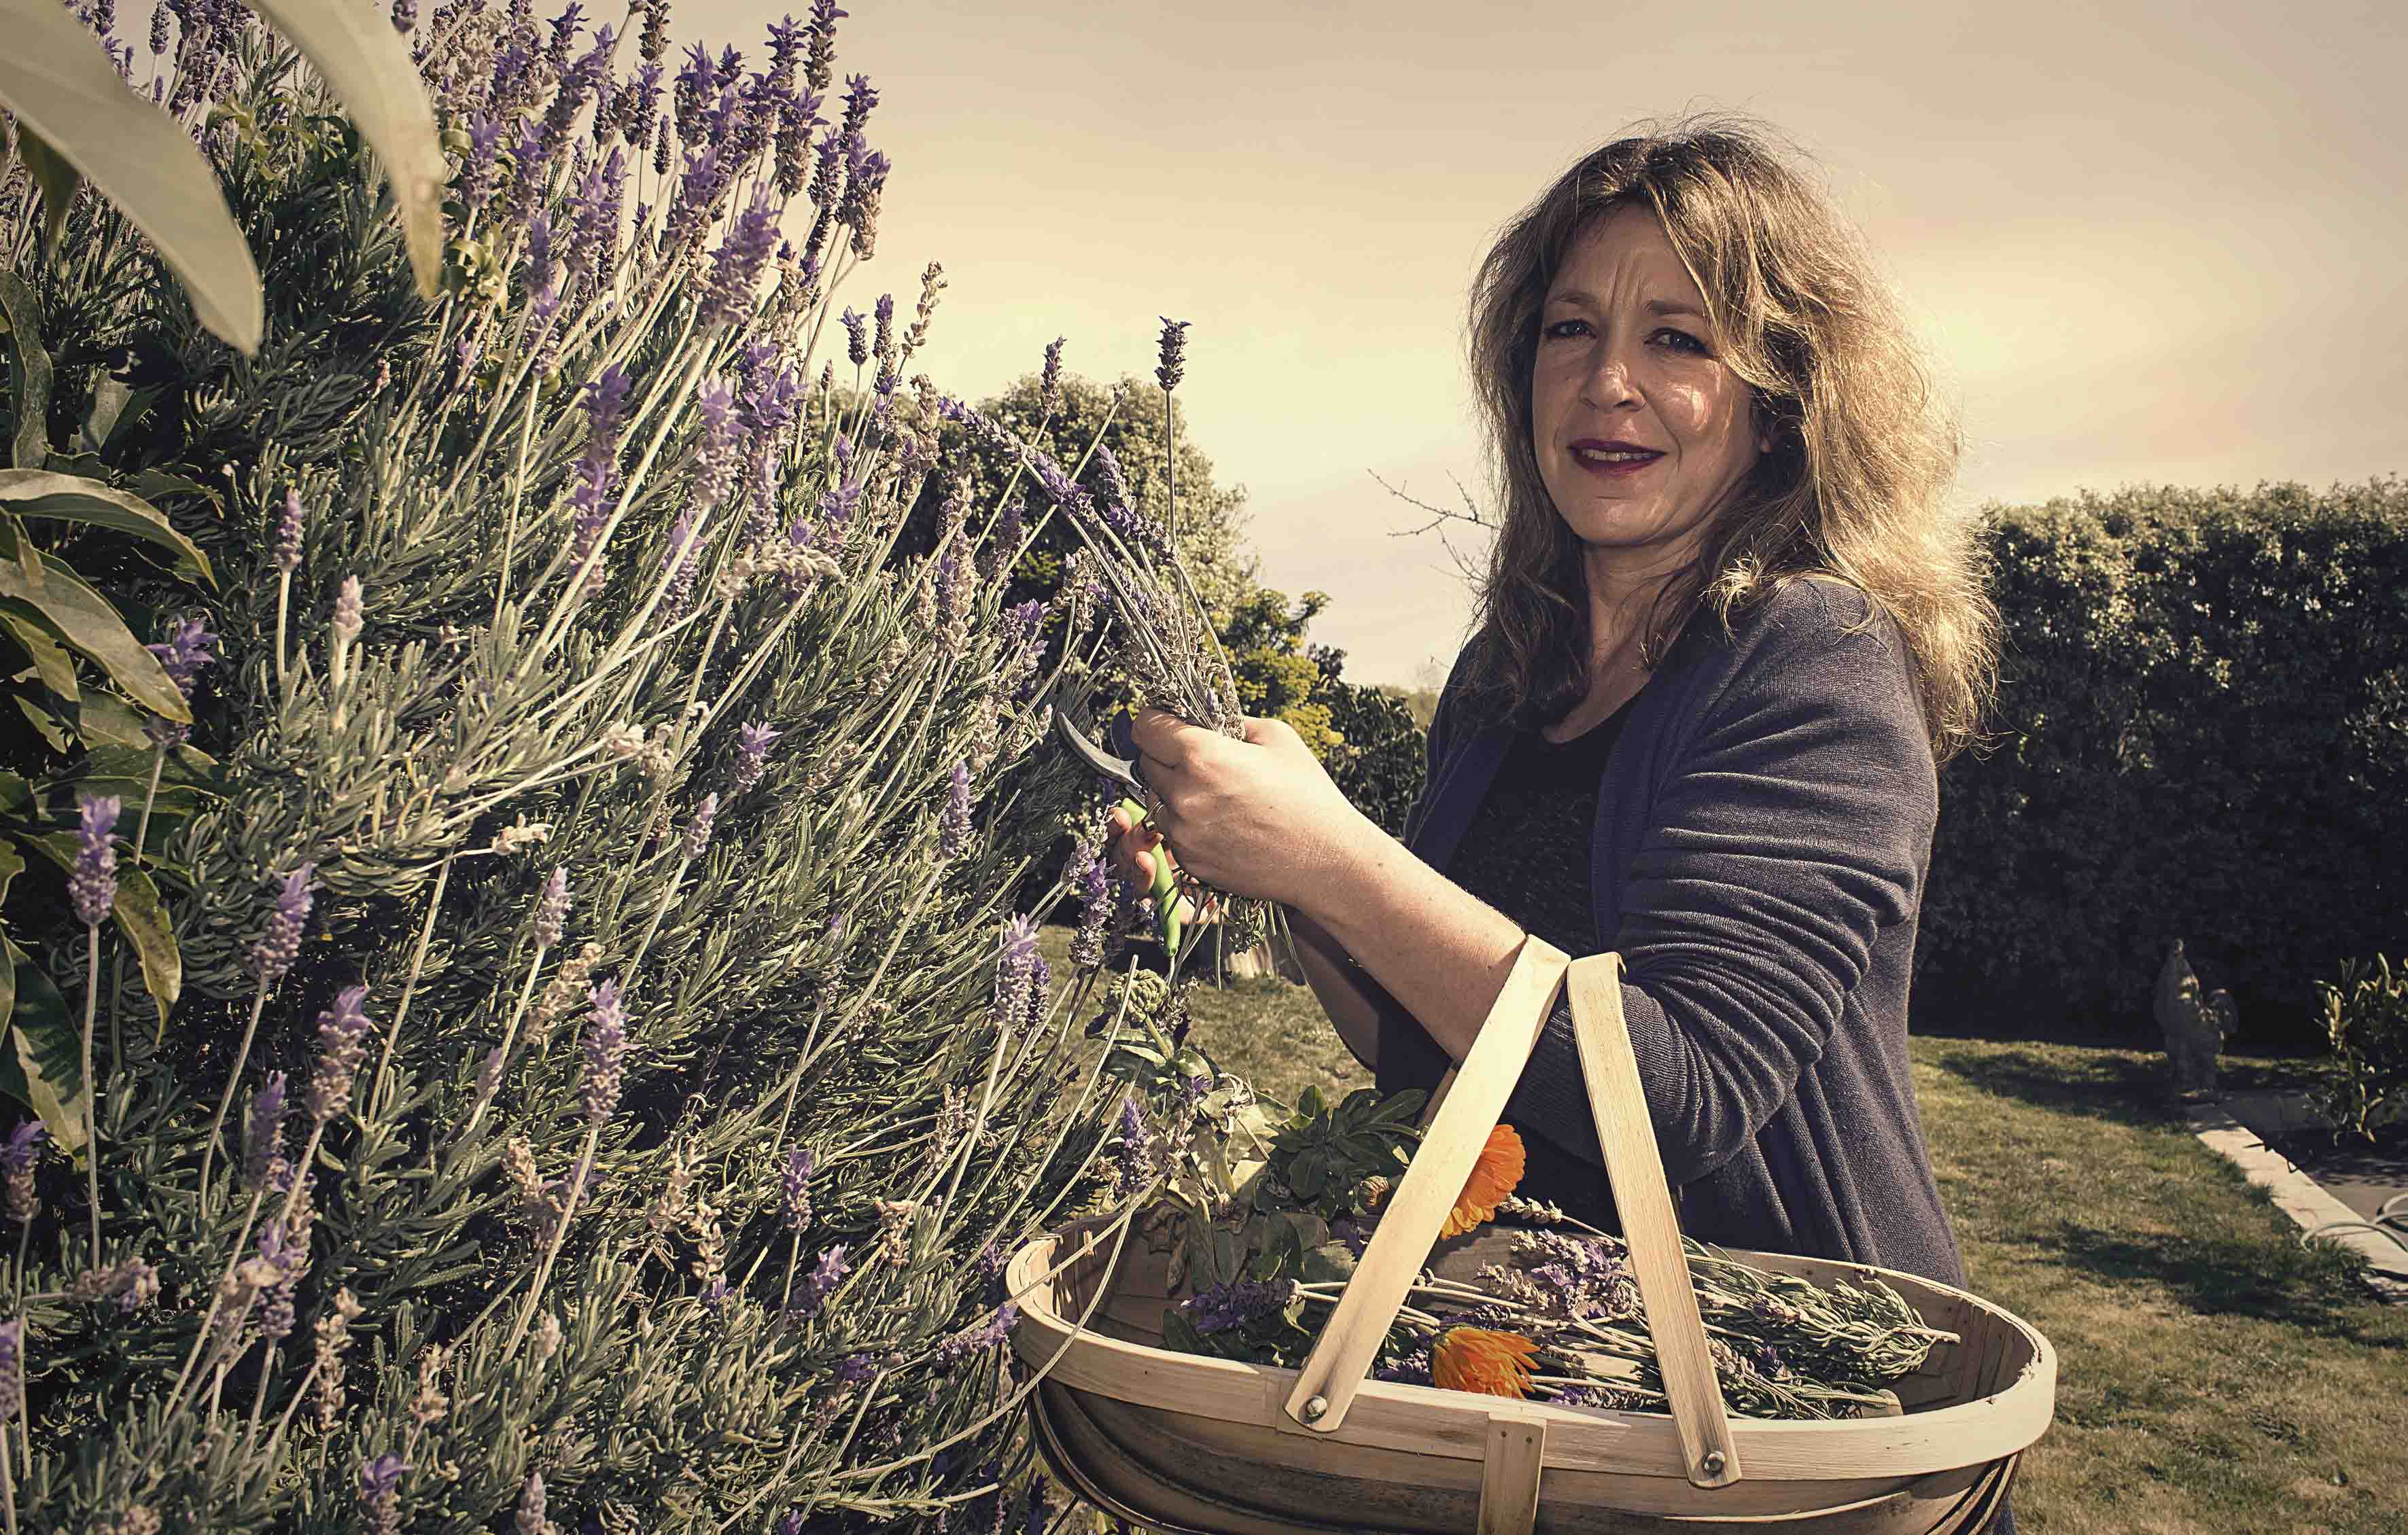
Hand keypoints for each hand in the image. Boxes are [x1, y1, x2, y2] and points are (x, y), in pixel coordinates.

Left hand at [1111, 706, 1370, 914]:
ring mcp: (1183, 833)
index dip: (1155, 719)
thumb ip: (1232, 721)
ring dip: (1174, 792)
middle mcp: (1184, 795)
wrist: (1327, 860)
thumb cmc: (1308, 796)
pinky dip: (1187, 823)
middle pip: (1145, 763)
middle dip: (1165, 755)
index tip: (1165, 721)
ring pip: (1156, 800)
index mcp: (1202, 757)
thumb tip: (1205, 717)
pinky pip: (1172, 831)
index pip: (1146, 727)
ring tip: (1216, 794)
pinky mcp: (1189, 861)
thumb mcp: (1277, 738)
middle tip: (1200, 759)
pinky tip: (1224, 822)